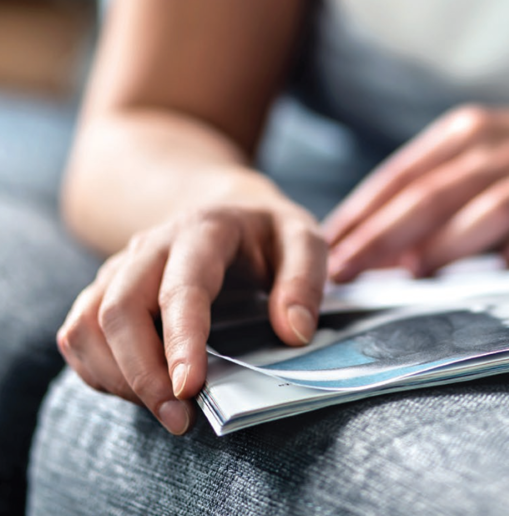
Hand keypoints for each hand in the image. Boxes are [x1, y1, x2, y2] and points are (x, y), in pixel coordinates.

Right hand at [57, 200, 326, 433]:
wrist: (229, 212)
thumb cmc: (269, 236)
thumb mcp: (304, 240)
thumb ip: (305, 281)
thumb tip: (295, 333)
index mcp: (203, 231)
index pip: (181, 289)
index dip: (181, 342)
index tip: (190, 389)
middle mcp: (151, 247)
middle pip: (120, 310)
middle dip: (143, 374)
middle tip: (181, 419)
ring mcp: (120, 269)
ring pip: (88, 326)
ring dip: (119, 379)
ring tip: (167, 413)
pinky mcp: (104, 292)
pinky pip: (79, 336)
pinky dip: (100, 373)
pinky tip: (142, 394)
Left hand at [324, 105, 508, 280]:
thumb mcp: (478, 160)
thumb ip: (431, 196)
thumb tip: (379, 249)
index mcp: (465, 134)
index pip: (401, 175)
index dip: (361, 212)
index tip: (327, 248)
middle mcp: (500, 148)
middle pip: (433, 193)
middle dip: (385, 234)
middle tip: (348, 270)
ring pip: (489, 208)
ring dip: (449, 242)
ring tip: (412, 272)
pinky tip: (505, 268)